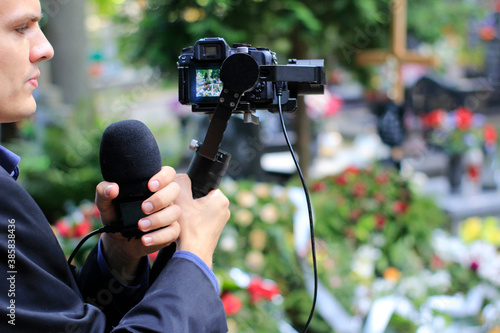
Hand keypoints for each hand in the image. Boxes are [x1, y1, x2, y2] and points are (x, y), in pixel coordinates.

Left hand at [95, 166, 180, 283]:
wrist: (118, 240)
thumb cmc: (116, 215)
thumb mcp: (105, 203)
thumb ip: (104, 191)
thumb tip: (112, 188)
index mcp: (153, 185)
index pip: (168, 173)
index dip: (163, 177)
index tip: (150, 185)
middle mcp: (165, 197)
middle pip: (175, 190)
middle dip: (161, 198)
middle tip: (144, 207)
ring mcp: (169, 213)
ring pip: (175, 211)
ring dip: (158, 219)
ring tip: (140, 225)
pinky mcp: (170, 231)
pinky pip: (173, 232)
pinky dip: (158, 236)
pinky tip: (145, 239)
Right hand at [173, 174, 229, 267]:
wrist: (193, 256)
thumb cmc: (189, 230)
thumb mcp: (181, 200)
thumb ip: (180, 182)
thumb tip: (179, 175)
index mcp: (220, 199)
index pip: (202, 184)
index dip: (188, 188)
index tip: (180, 196)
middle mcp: (224, 209)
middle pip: (200, 197)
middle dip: (188, 201)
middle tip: (178, 207)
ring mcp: (220, 222)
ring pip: (200, 210)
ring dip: (189, 212)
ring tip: (181, 218)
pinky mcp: (214, 232)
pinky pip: (201, 221)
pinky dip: (193, 222)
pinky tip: (185, 227)